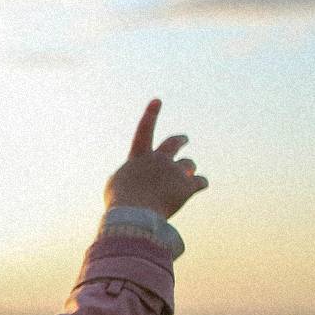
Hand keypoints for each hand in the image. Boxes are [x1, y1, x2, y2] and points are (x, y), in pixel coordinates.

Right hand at [104, 98, 208, 219]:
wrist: (135, 213)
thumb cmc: (120, 202)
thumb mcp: (114, 187)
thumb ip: (124, 178)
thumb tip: (131, 179)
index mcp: (139, 158)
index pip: (144, 131)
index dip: (150, 115)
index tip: (157, 100)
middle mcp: (158, 159)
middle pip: (174, 143)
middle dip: (180, 140)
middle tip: (185, 139)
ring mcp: (174, 171)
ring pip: (189, 164)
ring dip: (189, 168)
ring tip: (189, 174)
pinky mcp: (187, 186)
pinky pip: (201, 182)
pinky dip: (200, 183)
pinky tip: (201, 185)